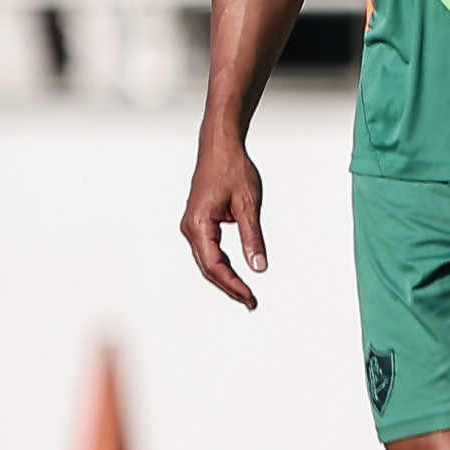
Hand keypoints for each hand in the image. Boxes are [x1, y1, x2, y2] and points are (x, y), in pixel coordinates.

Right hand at [181, 133, 266, 308]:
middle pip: (208, 269)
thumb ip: (253, 238)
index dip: (233, 285)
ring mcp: (193, 226)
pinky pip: (208, 251)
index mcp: (199, 224)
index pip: (215, 265)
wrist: (220, 146)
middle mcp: (191, 228)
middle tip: (251, 302)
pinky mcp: (199, 223)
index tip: (250, 297)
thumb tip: (259, 267)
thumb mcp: (249, 204)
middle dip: (230, 287)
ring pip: (207, 262)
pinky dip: (221, 265)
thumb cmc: (231, 169)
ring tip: (245, 294)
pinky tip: (235, 274)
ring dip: (225, 279)